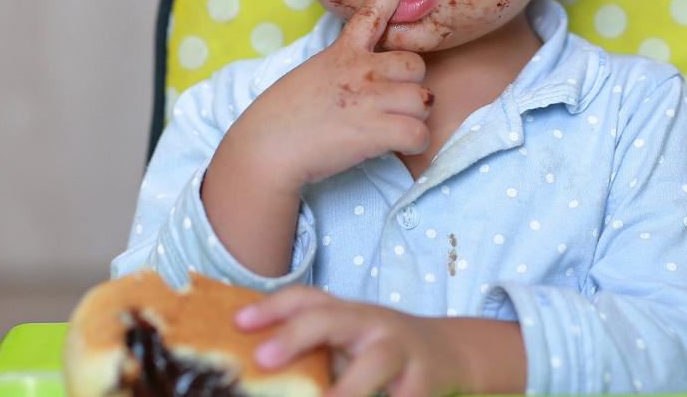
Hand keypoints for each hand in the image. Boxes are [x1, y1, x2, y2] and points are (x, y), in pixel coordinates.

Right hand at [226, 0, 432, 191]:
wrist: (265, 146)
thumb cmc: (279, 117)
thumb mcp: (309, 75)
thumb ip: (337, 69)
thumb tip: (356, 82)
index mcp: (341, 53)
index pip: (371, 16)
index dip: (389, 0)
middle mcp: (361, 69)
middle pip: (416, 65)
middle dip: (411, 85)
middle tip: (395, 104)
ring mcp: (371, 98)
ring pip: (424, 100)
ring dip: (415, 118)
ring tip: (396, 129)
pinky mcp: (377, 131)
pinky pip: (419, 134)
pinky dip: (414, 144)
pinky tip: (398, 148)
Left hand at [235, 286, 523, 395]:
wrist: (449, 353)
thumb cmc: (380, 349)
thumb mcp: (347, 340)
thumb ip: (312, 348)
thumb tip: (255, 368)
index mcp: (346, 311)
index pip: (304, 299)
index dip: (270, 307)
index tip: (237, 323)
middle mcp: (370, 323)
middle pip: (330, 319)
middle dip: (295, 335)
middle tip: (262, 359)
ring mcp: (400, 351)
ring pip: (374, 363)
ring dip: (347, 387)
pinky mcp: (423, 383)